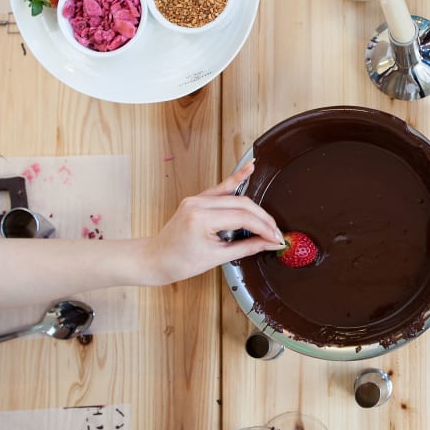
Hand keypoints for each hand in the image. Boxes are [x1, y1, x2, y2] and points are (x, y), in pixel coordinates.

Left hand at [140, 161, 285, 284]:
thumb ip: (247, 247)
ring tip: (269, 219)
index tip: (275, 238)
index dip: (263, 228)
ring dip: (254, 207)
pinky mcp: (197, 199)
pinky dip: (236, 179)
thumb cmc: (178, 262)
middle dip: (262, 219)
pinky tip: (249, 168)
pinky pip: (221, 188)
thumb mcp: (217, 258)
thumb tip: (268, 243)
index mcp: (201, 219)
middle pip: (242, 204)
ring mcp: (197, 199)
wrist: (155, 259)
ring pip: (235, 196)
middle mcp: (198, 204)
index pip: (243, 218)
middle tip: (275, 232)